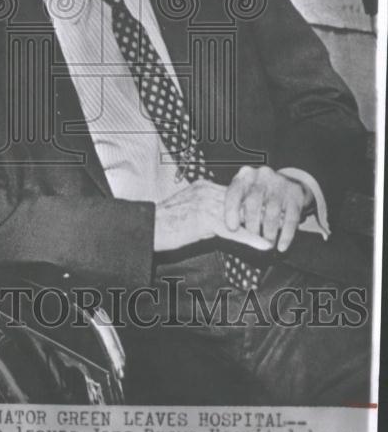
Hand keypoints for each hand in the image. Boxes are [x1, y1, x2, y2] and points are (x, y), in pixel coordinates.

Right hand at [154, 181, 271, 252]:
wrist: (147, 228)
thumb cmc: (164, 224)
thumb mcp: (189, 212)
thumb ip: (207, 211)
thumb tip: (225, 221)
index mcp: (203, 186)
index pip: (236, 193)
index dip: (253, 203)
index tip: (271, 210)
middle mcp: (206, 190)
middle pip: (242, 201)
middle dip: (262, 212)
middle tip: (283, 221)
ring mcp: (205, 203)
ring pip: (241, 215)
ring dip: (261, 226)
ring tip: (279, 235)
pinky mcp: (203, 219)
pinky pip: (232, 230)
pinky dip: (250, 238)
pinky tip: (263, 245)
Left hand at [224, 165, 312, 252]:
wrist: (290, 184)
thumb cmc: (261, 193)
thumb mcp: (247, 193)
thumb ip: (238, 208)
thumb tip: (233, 231)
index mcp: (245, 176)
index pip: (234, 192)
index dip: (231, 211)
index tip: (232, 228)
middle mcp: (262, 176)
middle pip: (253, 203)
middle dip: (251, 225)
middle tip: (253, 239)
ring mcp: (280, 184)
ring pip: (272, 212)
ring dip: (268, 232)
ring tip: (267, 244)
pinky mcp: (296, 195)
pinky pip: (291, 219)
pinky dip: (286, 235)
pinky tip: (282, 246)